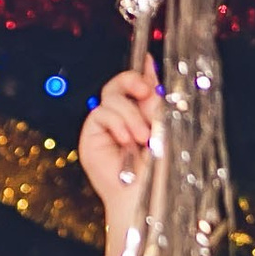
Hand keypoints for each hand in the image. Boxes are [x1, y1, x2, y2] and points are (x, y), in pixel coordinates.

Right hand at [77, 70, 160, 225]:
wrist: (147, 196)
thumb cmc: (160, 169)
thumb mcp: (164, 124)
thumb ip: (155, 97)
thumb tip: (148, 64)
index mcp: (143, 115)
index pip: (136, 86)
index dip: (140, 72)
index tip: (147, 60)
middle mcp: (122, 120)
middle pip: (118, 84)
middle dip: (133, 82)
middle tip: (147, 93)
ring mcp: (105, 128)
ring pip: (111, 97)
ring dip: (130, 115)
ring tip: (141, 137)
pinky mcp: (91, 137)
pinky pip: (100, 112)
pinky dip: (116, 123)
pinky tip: (125, 141)